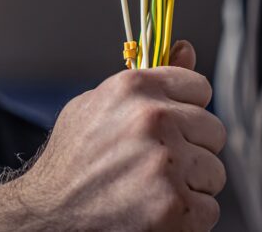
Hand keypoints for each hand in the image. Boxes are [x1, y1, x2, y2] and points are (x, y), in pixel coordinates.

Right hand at [16, 40, 226, 230]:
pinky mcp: (174, 207)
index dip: (188, 110)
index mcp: (134, 87)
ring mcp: (166, 164)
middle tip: (158, 167)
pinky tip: (156, 214)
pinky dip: (188, 219)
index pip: (200, 88)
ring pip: (215, 172)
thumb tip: (186, 47)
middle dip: (193, 150)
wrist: (46, 216)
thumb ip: (149, 80)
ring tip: (154, 192)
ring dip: (192, 186)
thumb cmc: (72, 161)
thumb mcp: (100, 105)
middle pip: (214, 131)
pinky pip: (209, 209)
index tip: (173, 128)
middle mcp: (153, 119)